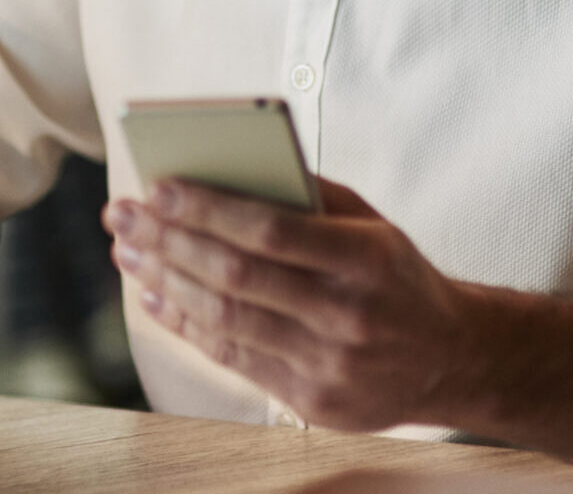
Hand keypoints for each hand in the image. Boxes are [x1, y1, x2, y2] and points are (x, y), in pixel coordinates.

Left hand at [103, 177, 477, 432]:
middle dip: (168, 240)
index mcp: (367, 259)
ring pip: (226, 319)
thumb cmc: (395, 276)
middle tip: (121, 214)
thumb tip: (224, 169)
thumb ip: (309, 197)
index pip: (270, 230)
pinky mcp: (313, 402)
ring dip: (165, 282)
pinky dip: (185, 325)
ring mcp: (329, 365)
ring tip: (128, 250)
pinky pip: (233, 357)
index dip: (207, 208)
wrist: (451, 359)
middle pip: (237, 276)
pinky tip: (154, 295)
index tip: (157, 186)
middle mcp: (348, 315)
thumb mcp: (371, 225)